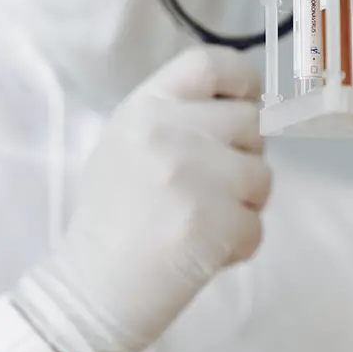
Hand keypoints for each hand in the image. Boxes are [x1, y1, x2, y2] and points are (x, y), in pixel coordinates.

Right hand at [11, 46, 270, 351]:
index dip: (242, 79)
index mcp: (146, 108)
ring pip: (262, 176)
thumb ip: (179, 117)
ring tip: (202, 221)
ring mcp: (194, 176)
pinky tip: (202, 251)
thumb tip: (247, 106)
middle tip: (216, 185)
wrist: (89, 289)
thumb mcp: (129, 144)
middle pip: (252, 121)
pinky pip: (257, 226)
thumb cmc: (114, 216)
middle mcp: (170, 132)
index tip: (248, 101)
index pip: (210, 63)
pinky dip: (238, 245)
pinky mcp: (215, 222)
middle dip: (246, 154)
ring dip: (245, 204)